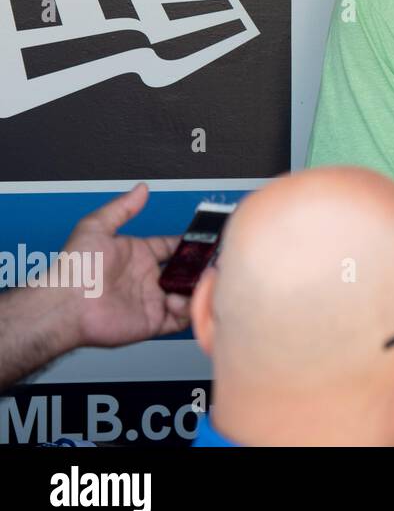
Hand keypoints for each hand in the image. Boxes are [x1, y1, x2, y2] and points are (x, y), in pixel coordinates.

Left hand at [61, 183, 191, 348]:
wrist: (65, 305)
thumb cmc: (75, 269)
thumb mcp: (96, 227)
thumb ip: (122, 208)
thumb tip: (140, 190)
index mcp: (138, 255)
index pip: (172, 246)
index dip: (190, 243)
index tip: (206, 240)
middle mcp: (147, 277)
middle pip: (185, 271)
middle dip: (200, 267)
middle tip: (211, 262)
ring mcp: (151, 300)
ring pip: (188, 294)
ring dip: (198, 288)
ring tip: (200, 281)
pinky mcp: (153, 321)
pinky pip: (181, 318)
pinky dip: (188, 310)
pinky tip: (177, 299)